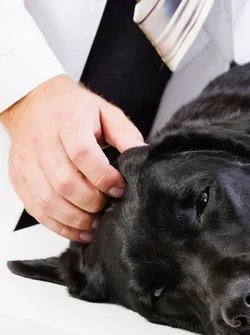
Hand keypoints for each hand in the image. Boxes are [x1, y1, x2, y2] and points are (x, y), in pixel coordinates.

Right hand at [1, 75, 145, 241]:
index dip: (103, 177)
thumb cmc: (73, 110)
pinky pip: (37, 210)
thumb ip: (126, 135)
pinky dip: (60, 226)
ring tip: (98, 222)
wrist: (32, 104)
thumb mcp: (105, 113)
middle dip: (93, 202)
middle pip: (65, 183)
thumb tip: (143, 155)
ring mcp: (27, 163)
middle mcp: (42, 143)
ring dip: (77, 219)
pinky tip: (81, 229)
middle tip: (110, 205)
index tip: (120, 187)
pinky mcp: (19, 180)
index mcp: (67, 122)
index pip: (82, 154)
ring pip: (49, 201)